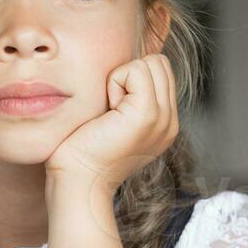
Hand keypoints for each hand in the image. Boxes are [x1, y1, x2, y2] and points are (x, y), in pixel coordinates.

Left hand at [44, 52, 178, 188]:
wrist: (78, 184)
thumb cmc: (82, 153)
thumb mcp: (114, 123)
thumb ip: (128, 98)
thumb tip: (125, 68)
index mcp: (164, 124)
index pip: (161, 71)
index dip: (132, 78)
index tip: (113, 110)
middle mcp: (170, 122)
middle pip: (160, 63)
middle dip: (130, 75)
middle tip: (111, 109)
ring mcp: (163, 119)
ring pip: (151, 63)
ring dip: (122, 79)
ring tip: (110, 112)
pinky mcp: (147, 115)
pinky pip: (135, 70)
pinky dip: (114, 82)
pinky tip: (107, 112)